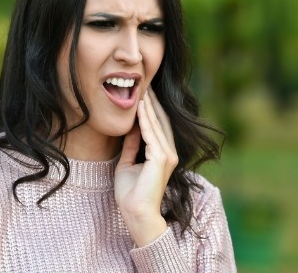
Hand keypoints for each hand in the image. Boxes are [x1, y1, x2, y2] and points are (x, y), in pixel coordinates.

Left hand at [114, 88, 178, 245]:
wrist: (136, 213)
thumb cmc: (131, 194)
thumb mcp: (128, 164)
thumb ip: (131, 147)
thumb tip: (130, 130)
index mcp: (163, 155)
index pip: (158, 126)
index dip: (150, 110)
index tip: (142, 94)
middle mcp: (169, 153)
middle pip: (161, 121)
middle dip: (152, 103)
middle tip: (145, 84)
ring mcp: (167, 155)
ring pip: (157, 125)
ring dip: (149, 106)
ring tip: (142, 90)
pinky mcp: (161, 158)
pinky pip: (151, 133)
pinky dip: (145, 119)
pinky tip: (139, 107)